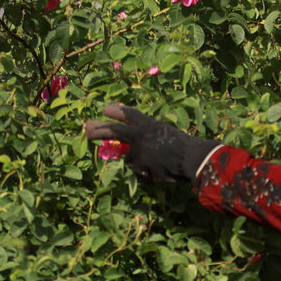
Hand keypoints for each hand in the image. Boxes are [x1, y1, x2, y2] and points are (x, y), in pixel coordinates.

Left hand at [84, 103, 218, 183]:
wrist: (193, 159)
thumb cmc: (186, 147)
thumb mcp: (166, 134)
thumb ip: (148, 136)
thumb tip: (130, 144)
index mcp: (150, 124)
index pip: (129, 115)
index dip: (117, 111)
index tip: (106, 109)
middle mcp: (141, 135)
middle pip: (114, 130)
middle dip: (99, 129)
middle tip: (87, 128)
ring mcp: (139, 151)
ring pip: (130, 157)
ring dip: (140, 161)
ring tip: (159, 161)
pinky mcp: (140, 166)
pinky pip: (139, 169)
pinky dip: (146, 171)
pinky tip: (160, 170)